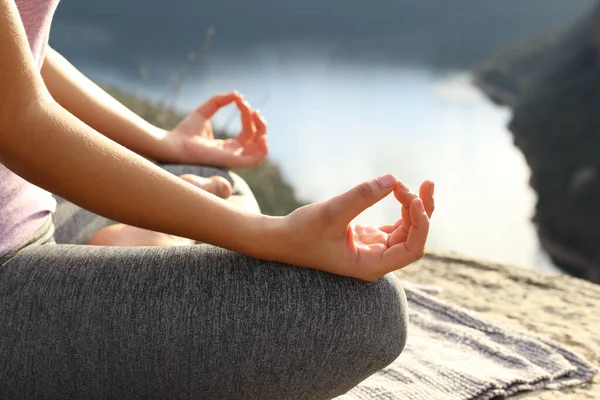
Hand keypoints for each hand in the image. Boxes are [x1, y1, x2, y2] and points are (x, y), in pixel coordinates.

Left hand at [166, 92, 268, 168]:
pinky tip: (261, 134)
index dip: (247, 116)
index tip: (240, 101)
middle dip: (258, 123)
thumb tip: (237, 94)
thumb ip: (219, 101)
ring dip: (263, 132)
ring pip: (259, 150)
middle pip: (255, 140)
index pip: (246, 132)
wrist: (174, 143)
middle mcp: (232, 154)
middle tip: (252, 109)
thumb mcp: (205, 110)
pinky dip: (263, 149)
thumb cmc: (185, 131)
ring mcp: (233, 159)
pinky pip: (255, 160)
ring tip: (257, 117)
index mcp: (227, 146)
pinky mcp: (232, 161)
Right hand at [280, 175, 434, 280]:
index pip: (412, 249)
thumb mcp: (331, 212)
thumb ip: (362, 196)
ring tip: (406, 183)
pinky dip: (400, 208)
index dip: (420, 224)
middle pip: (414, 237)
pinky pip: (395, 225)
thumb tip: (393, 179)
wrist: (280, 239)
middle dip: (422, 210)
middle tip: (426, 183)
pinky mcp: (367, 238)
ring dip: (412, 207)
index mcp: (371, 264)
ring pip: (407, 230)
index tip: (414, 199)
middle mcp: (377, 260)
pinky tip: (398, 190)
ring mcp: (373, 249)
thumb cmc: (301, 232)